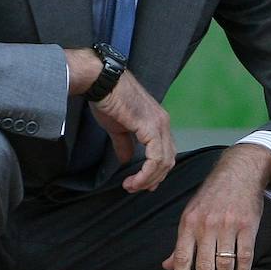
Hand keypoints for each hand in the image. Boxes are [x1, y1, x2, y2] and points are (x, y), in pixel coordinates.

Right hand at [88, 70, 175, 190]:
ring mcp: (159, 124)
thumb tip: (125, 160)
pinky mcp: (150, 127)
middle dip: (153, 179)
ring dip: (148, 179)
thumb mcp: (118, 128)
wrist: (101, 81)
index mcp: (158, 122)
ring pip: (164, 162)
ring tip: (131, 186)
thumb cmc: (108, 99)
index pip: (166, 152)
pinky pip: (155, 158)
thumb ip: (125, 144)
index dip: (156, 172)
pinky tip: (134, 180)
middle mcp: (164, 123)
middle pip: (168, 160)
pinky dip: (146, 174)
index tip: (142, 185)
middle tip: (135, 188)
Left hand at [161, 143, 270, 269]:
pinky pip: (245, 254)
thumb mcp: (190, 214)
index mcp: (188, 223)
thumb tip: (166, 266)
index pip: (182, 258)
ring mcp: (228, 226)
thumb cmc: (212, 195)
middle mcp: (207, 226)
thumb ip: (180, 242)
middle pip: (204, 266)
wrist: (239, 172)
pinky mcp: (247, 225)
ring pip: (225, 264)